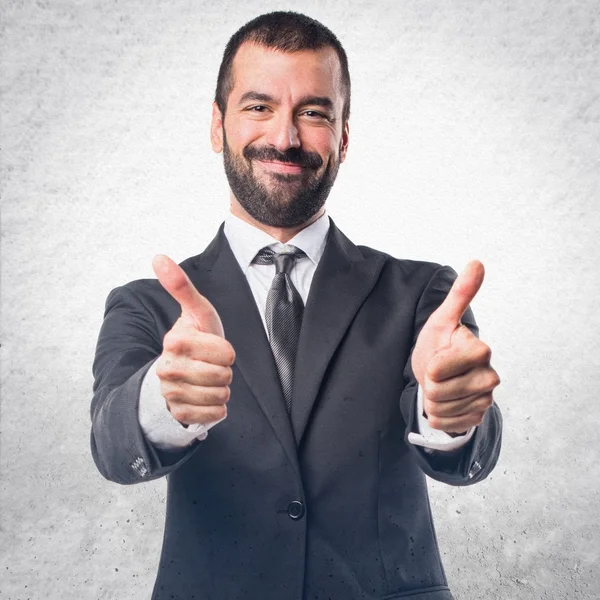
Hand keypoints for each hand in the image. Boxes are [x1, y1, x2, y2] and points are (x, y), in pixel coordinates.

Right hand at [152, 255, 234, 425]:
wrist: (179, 371)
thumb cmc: (195, 337)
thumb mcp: (196, 311)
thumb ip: (181, 286)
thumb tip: (158, 257)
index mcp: (174, 341)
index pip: (226, 353)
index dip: (227, 351)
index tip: (214, 347)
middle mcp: (167, 369)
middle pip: (224, 376)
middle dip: (225, 370)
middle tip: (211, 364)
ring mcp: (170, 393)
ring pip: (221, 396)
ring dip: (222, 388)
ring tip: (208, 379)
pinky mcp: (178, 414)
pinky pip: (215, 414)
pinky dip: (218, 407)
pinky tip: (206, 397)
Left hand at [411, 261, 499, 433]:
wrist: (440, 373)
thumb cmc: (439, 343)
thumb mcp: (442, 319)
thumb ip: (460, 294)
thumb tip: (476, 262)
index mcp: (481, 351)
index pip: (437, 370)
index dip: (430, 364)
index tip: (439, 354)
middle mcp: (490, 377)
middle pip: (436, 391)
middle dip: (430, 382)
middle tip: (438, 372)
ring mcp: (486, 400)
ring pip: (438, 408)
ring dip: (432, 398)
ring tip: (441, 384)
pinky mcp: (478, 417)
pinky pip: (444, 423)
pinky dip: (437, 414)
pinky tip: (445, 401)